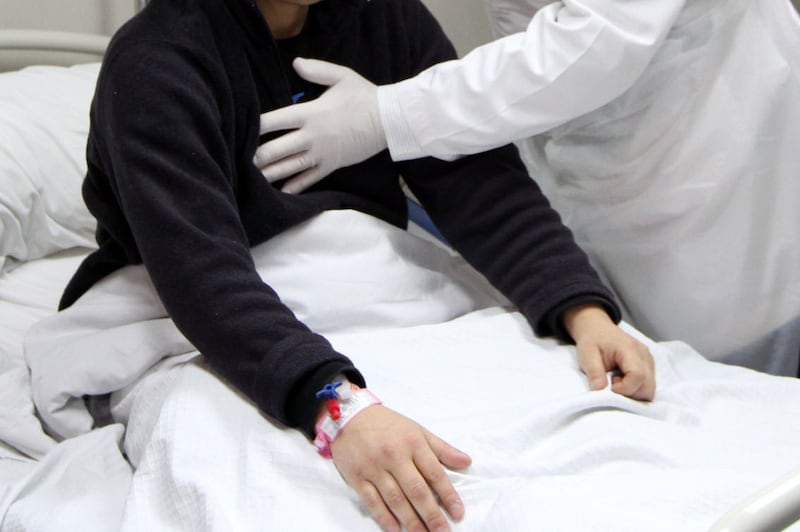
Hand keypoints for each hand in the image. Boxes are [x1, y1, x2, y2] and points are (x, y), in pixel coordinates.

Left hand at [254, 58, 386, 193]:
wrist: (389, 120)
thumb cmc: (364, 96)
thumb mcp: (341, 76)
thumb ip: (316, 70)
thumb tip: (296, 63)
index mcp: (310, 113)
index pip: (274, 120)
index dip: (255, 126)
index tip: (241, 129)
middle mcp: (312, 136)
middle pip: (276, 149)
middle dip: (257, 155)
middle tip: (241, 159)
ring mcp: (321, 153)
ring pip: (289, 167)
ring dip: (270, 173)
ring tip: (253, 177)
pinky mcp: (331, 165)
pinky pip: (309, 179)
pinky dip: (295, 186)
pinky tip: (282, 191)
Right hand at [330, 405, 470, 531]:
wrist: (349, 416)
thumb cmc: (387, 424)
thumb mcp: (417, 430)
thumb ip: (442, 448)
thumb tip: (466, 461)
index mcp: (413, 443)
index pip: (434, 473)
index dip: (448, 495)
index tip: (458, 513)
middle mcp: (394, 456)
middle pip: (416, 490)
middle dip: (431, 515)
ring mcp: (374, 468)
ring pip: (396, 499)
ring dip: (410, 521)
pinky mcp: (357, 477)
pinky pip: (372, 501)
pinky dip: (384, 517)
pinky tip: (395, 530)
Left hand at [563, 304, 655, 400]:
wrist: (598, 329)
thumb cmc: (593, 340)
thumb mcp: (587, 355)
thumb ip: (594, 372)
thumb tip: (599, 390)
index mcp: (630, 349)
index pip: (638, 376)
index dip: (625, 388)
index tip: (610, 387)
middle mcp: (644, 355)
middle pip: (648, 386)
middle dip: (631, 394)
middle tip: (613, 385)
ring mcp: (648, 361)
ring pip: (650, 388)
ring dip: (633, 392)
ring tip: (616, 381)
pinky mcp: (648, 366)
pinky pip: (648, 385)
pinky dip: (635, 388)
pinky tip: (622, 380)